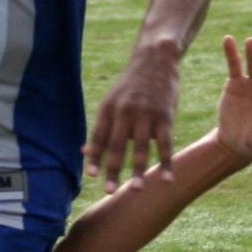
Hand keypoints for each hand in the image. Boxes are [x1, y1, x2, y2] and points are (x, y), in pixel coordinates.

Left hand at [84, 41, 180, 191]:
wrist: (155, 59)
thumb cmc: (131, 85)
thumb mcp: (111, 101)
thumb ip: (101, 127)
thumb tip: (85, 152)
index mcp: (108, 109)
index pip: (98, 137)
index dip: (94, 156)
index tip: (90, 175)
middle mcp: (124, 113)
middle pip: (117, 146)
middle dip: (113, 170)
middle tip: (109, 192)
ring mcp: (146, 115)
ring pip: (141, 148)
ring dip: (138, 171)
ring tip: (137, 190)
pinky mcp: (165, 116)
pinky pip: (165, 144)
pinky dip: (166, 163)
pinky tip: (167, 179)